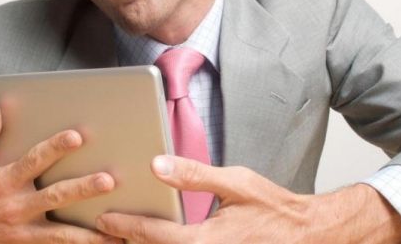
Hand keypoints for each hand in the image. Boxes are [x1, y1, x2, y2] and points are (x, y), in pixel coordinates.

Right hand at [0, 100, 121, 243]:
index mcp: (4, 182)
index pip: (34, 161)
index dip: (55, 148)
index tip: (77, 136)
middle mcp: (16, 207)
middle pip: (55, 197)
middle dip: (83, 189)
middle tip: (108, 181)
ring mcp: (22, 231)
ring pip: (60, 234)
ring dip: (88, 234)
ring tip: (116, 233)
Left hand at [95, 155, 400, 243]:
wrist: (305, 234)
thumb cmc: (274, 208)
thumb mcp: (236, 183)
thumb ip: (195, 175)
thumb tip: (158, 164)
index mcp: (207, 240)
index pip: (156, 234)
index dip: (126, 225)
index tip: (104, 217)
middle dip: (124, 243)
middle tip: (95, 232)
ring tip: (114, 237)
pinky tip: (148, 239)